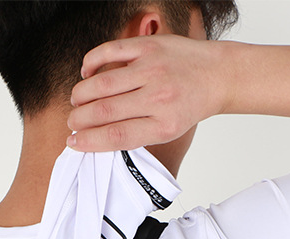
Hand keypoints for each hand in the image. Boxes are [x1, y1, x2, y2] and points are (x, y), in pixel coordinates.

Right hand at [67, 34, 226, 151]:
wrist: (217, 76)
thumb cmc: (189, 106)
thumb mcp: (168, 130)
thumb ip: (137, 134)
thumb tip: (98, 138)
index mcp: (163, 125)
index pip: (116, 136)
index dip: (89, 141)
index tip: (74, 142)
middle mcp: (158, 97)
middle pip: (105, 111)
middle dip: (79, 119)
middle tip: (72, 122)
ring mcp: (153, 69)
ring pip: (102, 83)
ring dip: (80, 94)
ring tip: (76, 102)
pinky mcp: (149, 46)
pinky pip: (109, 52)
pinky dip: (91, 63)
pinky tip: (86, 73)